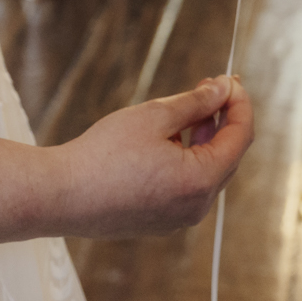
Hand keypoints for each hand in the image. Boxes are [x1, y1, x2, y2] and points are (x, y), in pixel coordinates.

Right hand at [50, 77, 254, 237]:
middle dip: (223, 119)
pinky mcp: (159, 221)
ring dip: (203, 138)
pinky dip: (186, 159)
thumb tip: (225, 89)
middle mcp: (196, 207)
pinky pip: (185, 186)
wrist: (60, 196)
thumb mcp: (154, 116)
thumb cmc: (104, 154)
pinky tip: (167, 138)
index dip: (240, 103)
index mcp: (201, 181)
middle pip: (226, 155)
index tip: (231, 79)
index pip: (241, 137)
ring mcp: (177, 218)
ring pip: (205, 171)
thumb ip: (196, 102)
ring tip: (186, 109)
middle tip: (211, 86)